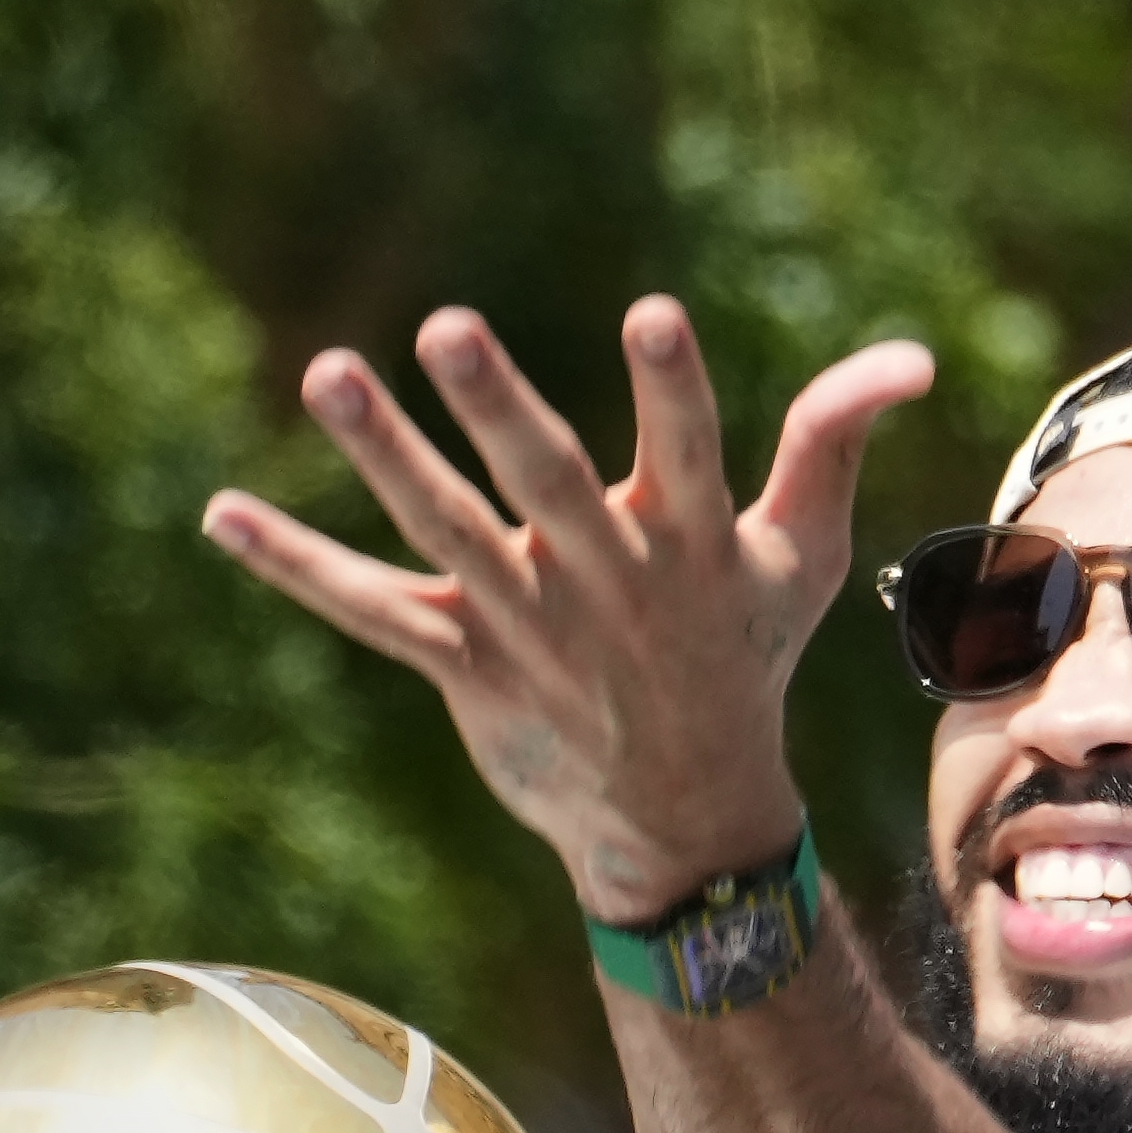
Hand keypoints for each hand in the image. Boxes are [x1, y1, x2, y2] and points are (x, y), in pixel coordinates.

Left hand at [205, 295, 932, 921]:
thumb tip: (911, 355)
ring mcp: (520, 625)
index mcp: (689, 548)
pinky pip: (364, 609)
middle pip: (540, 484)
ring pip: (439, 531)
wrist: (676, 817)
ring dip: (382, 454)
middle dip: (495, 407)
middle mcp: (599, 584)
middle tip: (446, 324)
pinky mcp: (457, 660)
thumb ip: (833, 441)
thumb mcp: (804, 557)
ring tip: (327, 371)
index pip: (687, 453)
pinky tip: (221, 511)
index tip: (651, 315)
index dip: (671, 389)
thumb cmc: (742, 657)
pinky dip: (292, 563)